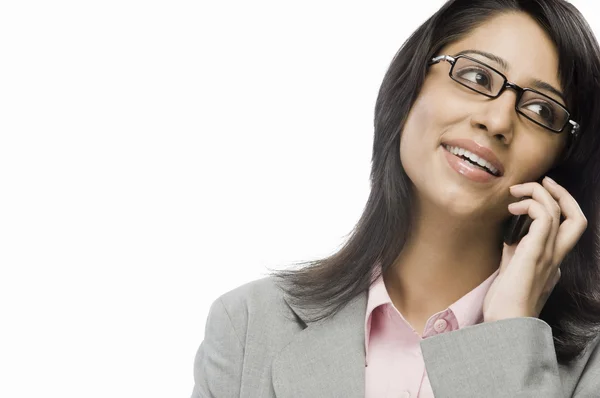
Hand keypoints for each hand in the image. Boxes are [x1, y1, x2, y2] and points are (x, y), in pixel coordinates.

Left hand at [483, 177, 586, 322]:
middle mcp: (555, 256)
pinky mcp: (535, 254)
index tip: (539, 193)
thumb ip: (516, 253)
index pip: (569, 229)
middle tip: (541, 182)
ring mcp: (547, 254)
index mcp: (552, 260)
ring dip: (539, 193)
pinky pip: (544, 218)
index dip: (560, 206)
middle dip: (563, 194)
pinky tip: (514, 209)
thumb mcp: (513, 270)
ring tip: (516, 193)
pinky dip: (532, 205)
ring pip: (559, 212)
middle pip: (577, 218)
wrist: (505, 322)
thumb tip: (511, 238)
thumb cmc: (505, 302)